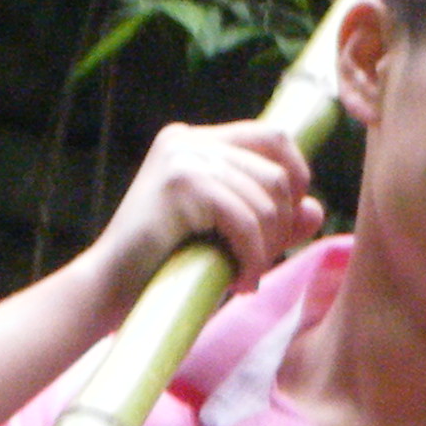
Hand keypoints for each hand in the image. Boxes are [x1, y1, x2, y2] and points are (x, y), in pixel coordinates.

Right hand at [93, 120, 323, 298]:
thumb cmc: (167, 266)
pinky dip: (253, 256)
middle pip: (275, 171)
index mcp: (197, 142)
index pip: (271, 137)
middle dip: (281, 225)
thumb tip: (316, 208)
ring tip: (246, 276)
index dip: (296, 176)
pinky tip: (240, 282)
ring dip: (266, 248)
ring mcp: (183, 157)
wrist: (109, 289)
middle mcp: (189, 140)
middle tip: (260, 262)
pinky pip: (245, 219)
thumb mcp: (228, 238)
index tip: (286, 223)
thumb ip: (271, 221)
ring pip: (265, 199)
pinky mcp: (180, 183)